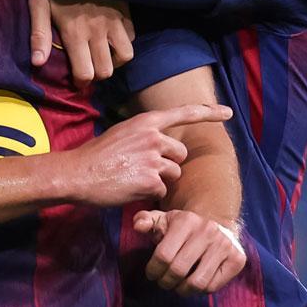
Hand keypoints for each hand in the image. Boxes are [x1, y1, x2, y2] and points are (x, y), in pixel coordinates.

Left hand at [29, 0, 133, 86]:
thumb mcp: (38, 2)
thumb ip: (39, 34)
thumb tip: (37, 63)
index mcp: (76, 32)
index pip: (86, 73)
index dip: (80, 81)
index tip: (75, 77)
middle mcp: (99, 30)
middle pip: (106, 70)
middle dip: (96, 74)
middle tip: (86, 66)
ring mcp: (115, 19)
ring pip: (126, 55)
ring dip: (114, 60)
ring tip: (101, 53)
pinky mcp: (125, 9)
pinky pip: (132, 35)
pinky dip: (124, 41)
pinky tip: (111, 35)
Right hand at [63, 103, 232, 207]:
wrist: (77, 174)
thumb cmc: (96, 156)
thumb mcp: (121, 134)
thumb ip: (144, 136)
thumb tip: (161, 146)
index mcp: (146, 122)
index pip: (184, 113)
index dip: (209, 112)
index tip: (228, 113)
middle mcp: (153, 137)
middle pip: (181, 154)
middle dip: (169, 164)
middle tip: (143, 168)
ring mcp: (153, 159)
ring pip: (174, 174)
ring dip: (160, 180)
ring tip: (133, 178)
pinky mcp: (150, 181)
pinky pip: (162, 191)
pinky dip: (149, 194)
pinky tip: (130, 189)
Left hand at [135, 209, 246, 294]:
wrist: (218, 228)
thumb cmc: (183, 229)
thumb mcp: (163, 221)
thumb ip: (145, 220)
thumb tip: (138, 225)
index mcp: (187, 221)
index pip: (163, 255)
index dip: (153, 270)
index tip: (152, 274)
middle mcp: (208, 231)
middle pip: (178, 270)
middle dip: (165, 281)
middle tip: (163, 282)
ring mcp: (225, 245)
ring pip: (197, 283)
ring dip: (182, 289)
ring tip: (177, 286)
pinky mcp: (237, 259)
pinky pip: (213, 286)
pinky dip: (199, 290)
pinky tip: (194, 282)